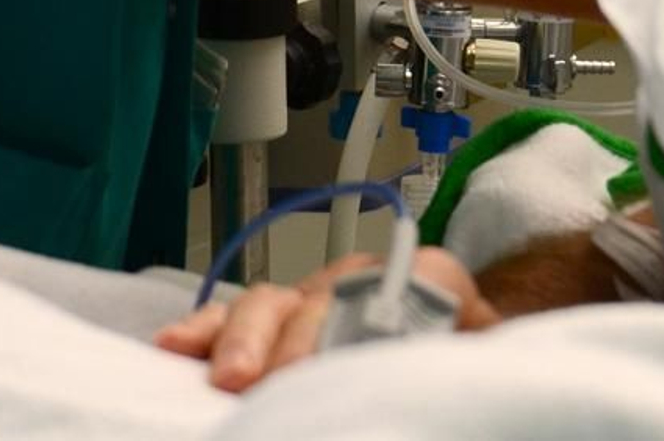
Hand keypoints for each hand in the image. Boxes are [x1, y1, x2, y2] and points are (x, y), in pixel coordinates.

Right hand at [155, 249, 495, 390]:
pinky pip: (235, 317)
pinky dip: (204, 330)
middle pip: (323, 295)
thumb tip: (447, 384)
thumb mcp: (488, 356)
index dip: (372, 320)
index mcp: (433, 279)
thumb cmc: (472, 359)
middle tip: (264, 380)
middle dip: (291, 338)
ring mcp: (316, 298)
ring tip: (221, 376)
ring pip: (271, 301)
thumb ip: (469, 357)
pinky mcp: (281, 326)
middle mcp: (365, 279)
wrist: (467, 351)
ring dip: (241, 337)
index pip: (407, 281)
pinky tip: (175, 347)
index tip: (331, 370)